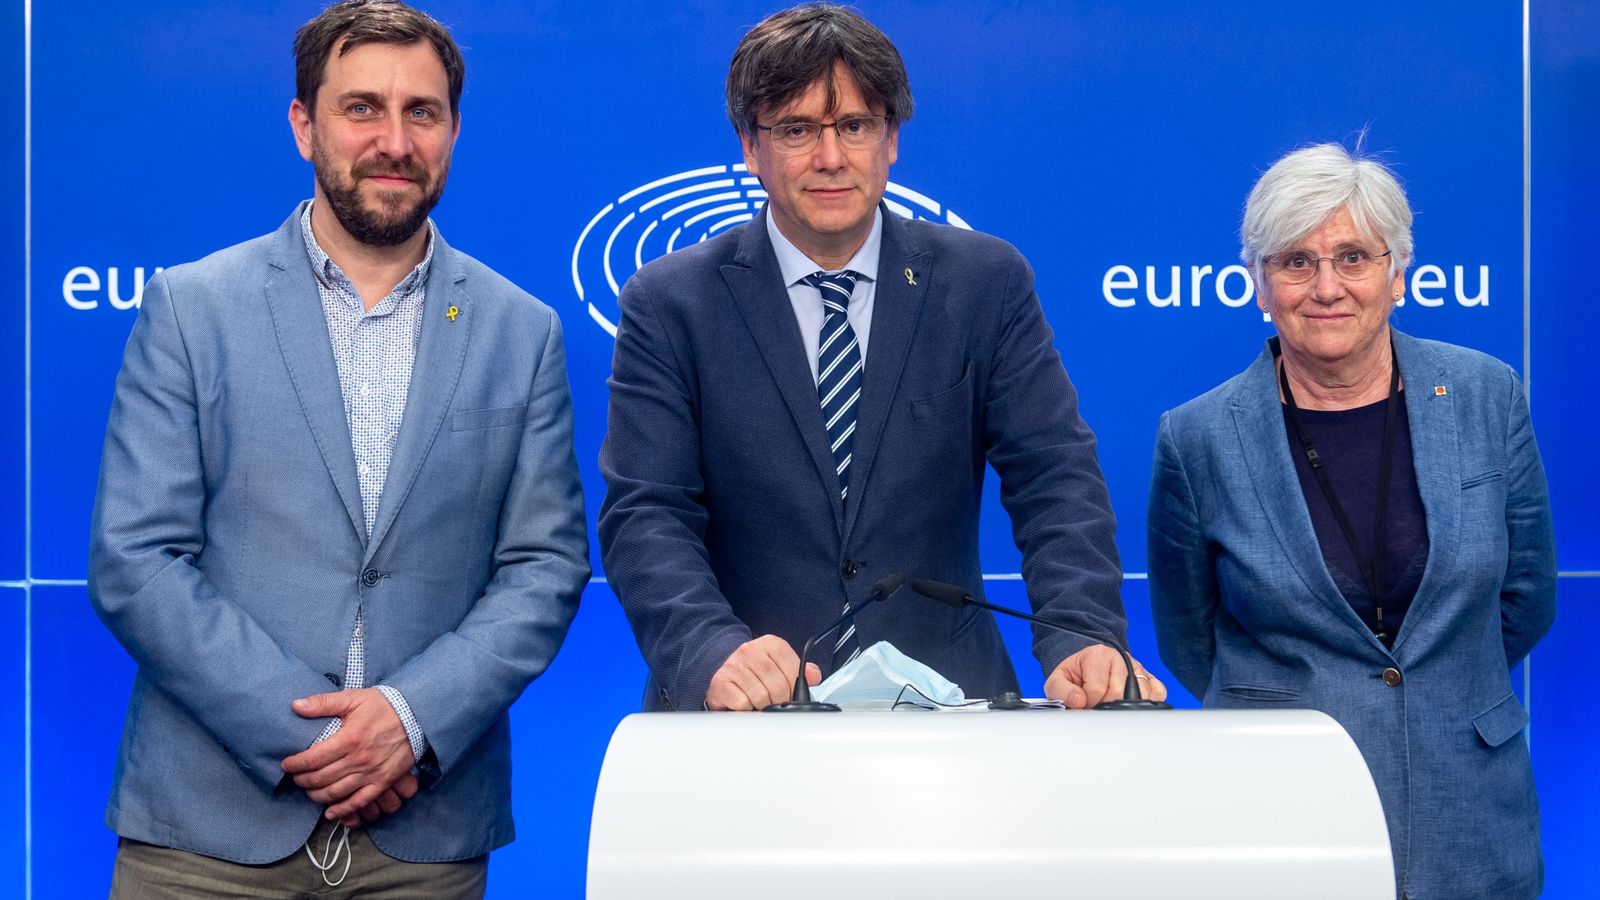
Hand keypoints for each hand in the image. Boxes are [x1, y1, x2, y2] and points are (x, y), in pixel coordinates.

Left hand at [282, 688, 415, 820]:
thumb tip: (296, 706)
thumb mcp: (353, 698)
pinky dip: (343, 810)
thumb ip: (323, 702)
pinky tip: (330, 812)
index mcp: (349, 739)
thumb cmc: (383, 706)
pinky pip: (360, 801)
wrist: (417, 715)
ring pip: (336, 792)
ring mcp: (372, 773)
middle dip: (302, 780)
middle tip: (295, 777)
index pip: (312, 758)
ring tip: (308, 790)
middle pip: (321, 778)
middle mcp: (359, 759)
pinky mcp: (383, 781)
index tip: (287, 764)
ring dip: (317, 795)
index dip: (295, 764)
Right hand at [706, 635, 820, 710]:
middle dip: (780, 700)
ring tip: (759, 701)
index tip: (791, 692)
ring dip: (762, 705)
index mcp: (770, 644)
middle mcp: (750, 650)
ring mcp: (734, 665)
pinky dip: (746, 708)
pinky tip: (745, 702)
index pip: (793, 668)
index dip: (794, 686)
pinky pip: (742, 703)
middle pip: (778, 685)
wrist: (724, 668)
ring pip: (760, 696)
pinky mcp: (720, 681)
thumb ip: (800, 670)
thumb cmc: (755, 670)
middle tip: (776, 702)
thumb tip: (814, 676)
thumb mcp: (780, 664)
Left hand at [1044, 645, 1168, 708]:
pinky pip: (1158, 693)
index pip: (1097, 690)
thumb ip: (1062, 691)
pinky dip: (1148, 702)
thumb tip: (1080, 701)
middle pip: (1119, 695)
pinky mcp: (1150, 678)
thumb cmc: (1076, 674)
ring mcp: (1138, 668)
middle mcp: (1122, 659)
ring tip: (1110, 702)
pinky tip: (1130, 703)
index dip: (1088, 702)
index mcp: (1099, 655)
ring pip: (1141, 696)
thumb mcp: (1059, 680)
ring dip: (1125, 707)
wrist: (1088, 666)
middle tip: (1096, 703)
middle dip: (1104, 706)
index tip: (1083, 701)